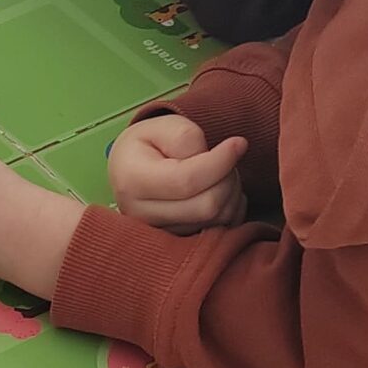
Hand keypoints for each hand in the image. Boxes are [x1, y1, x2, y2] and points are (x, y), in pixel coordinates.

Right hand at [109, 115, 248, 231]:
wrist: (128, 169)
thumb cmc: (148, 143)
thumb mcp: (163, 126)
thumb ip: (187, 137)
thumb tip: (220, 159)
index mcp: (133, 181)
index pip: (186, 181)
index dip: (221, 162)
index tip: (238, 143)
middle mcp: (141, 214)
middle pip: (206, 206)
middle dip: (228, 178)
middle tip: (226, 158)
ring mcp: (158, 232)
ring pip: (216, 220)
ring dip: (231, 192)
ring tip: (221, 172)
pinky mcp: (176, 241)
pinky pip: (220, 230)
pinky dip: (231, 208)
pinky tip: (221, 190)